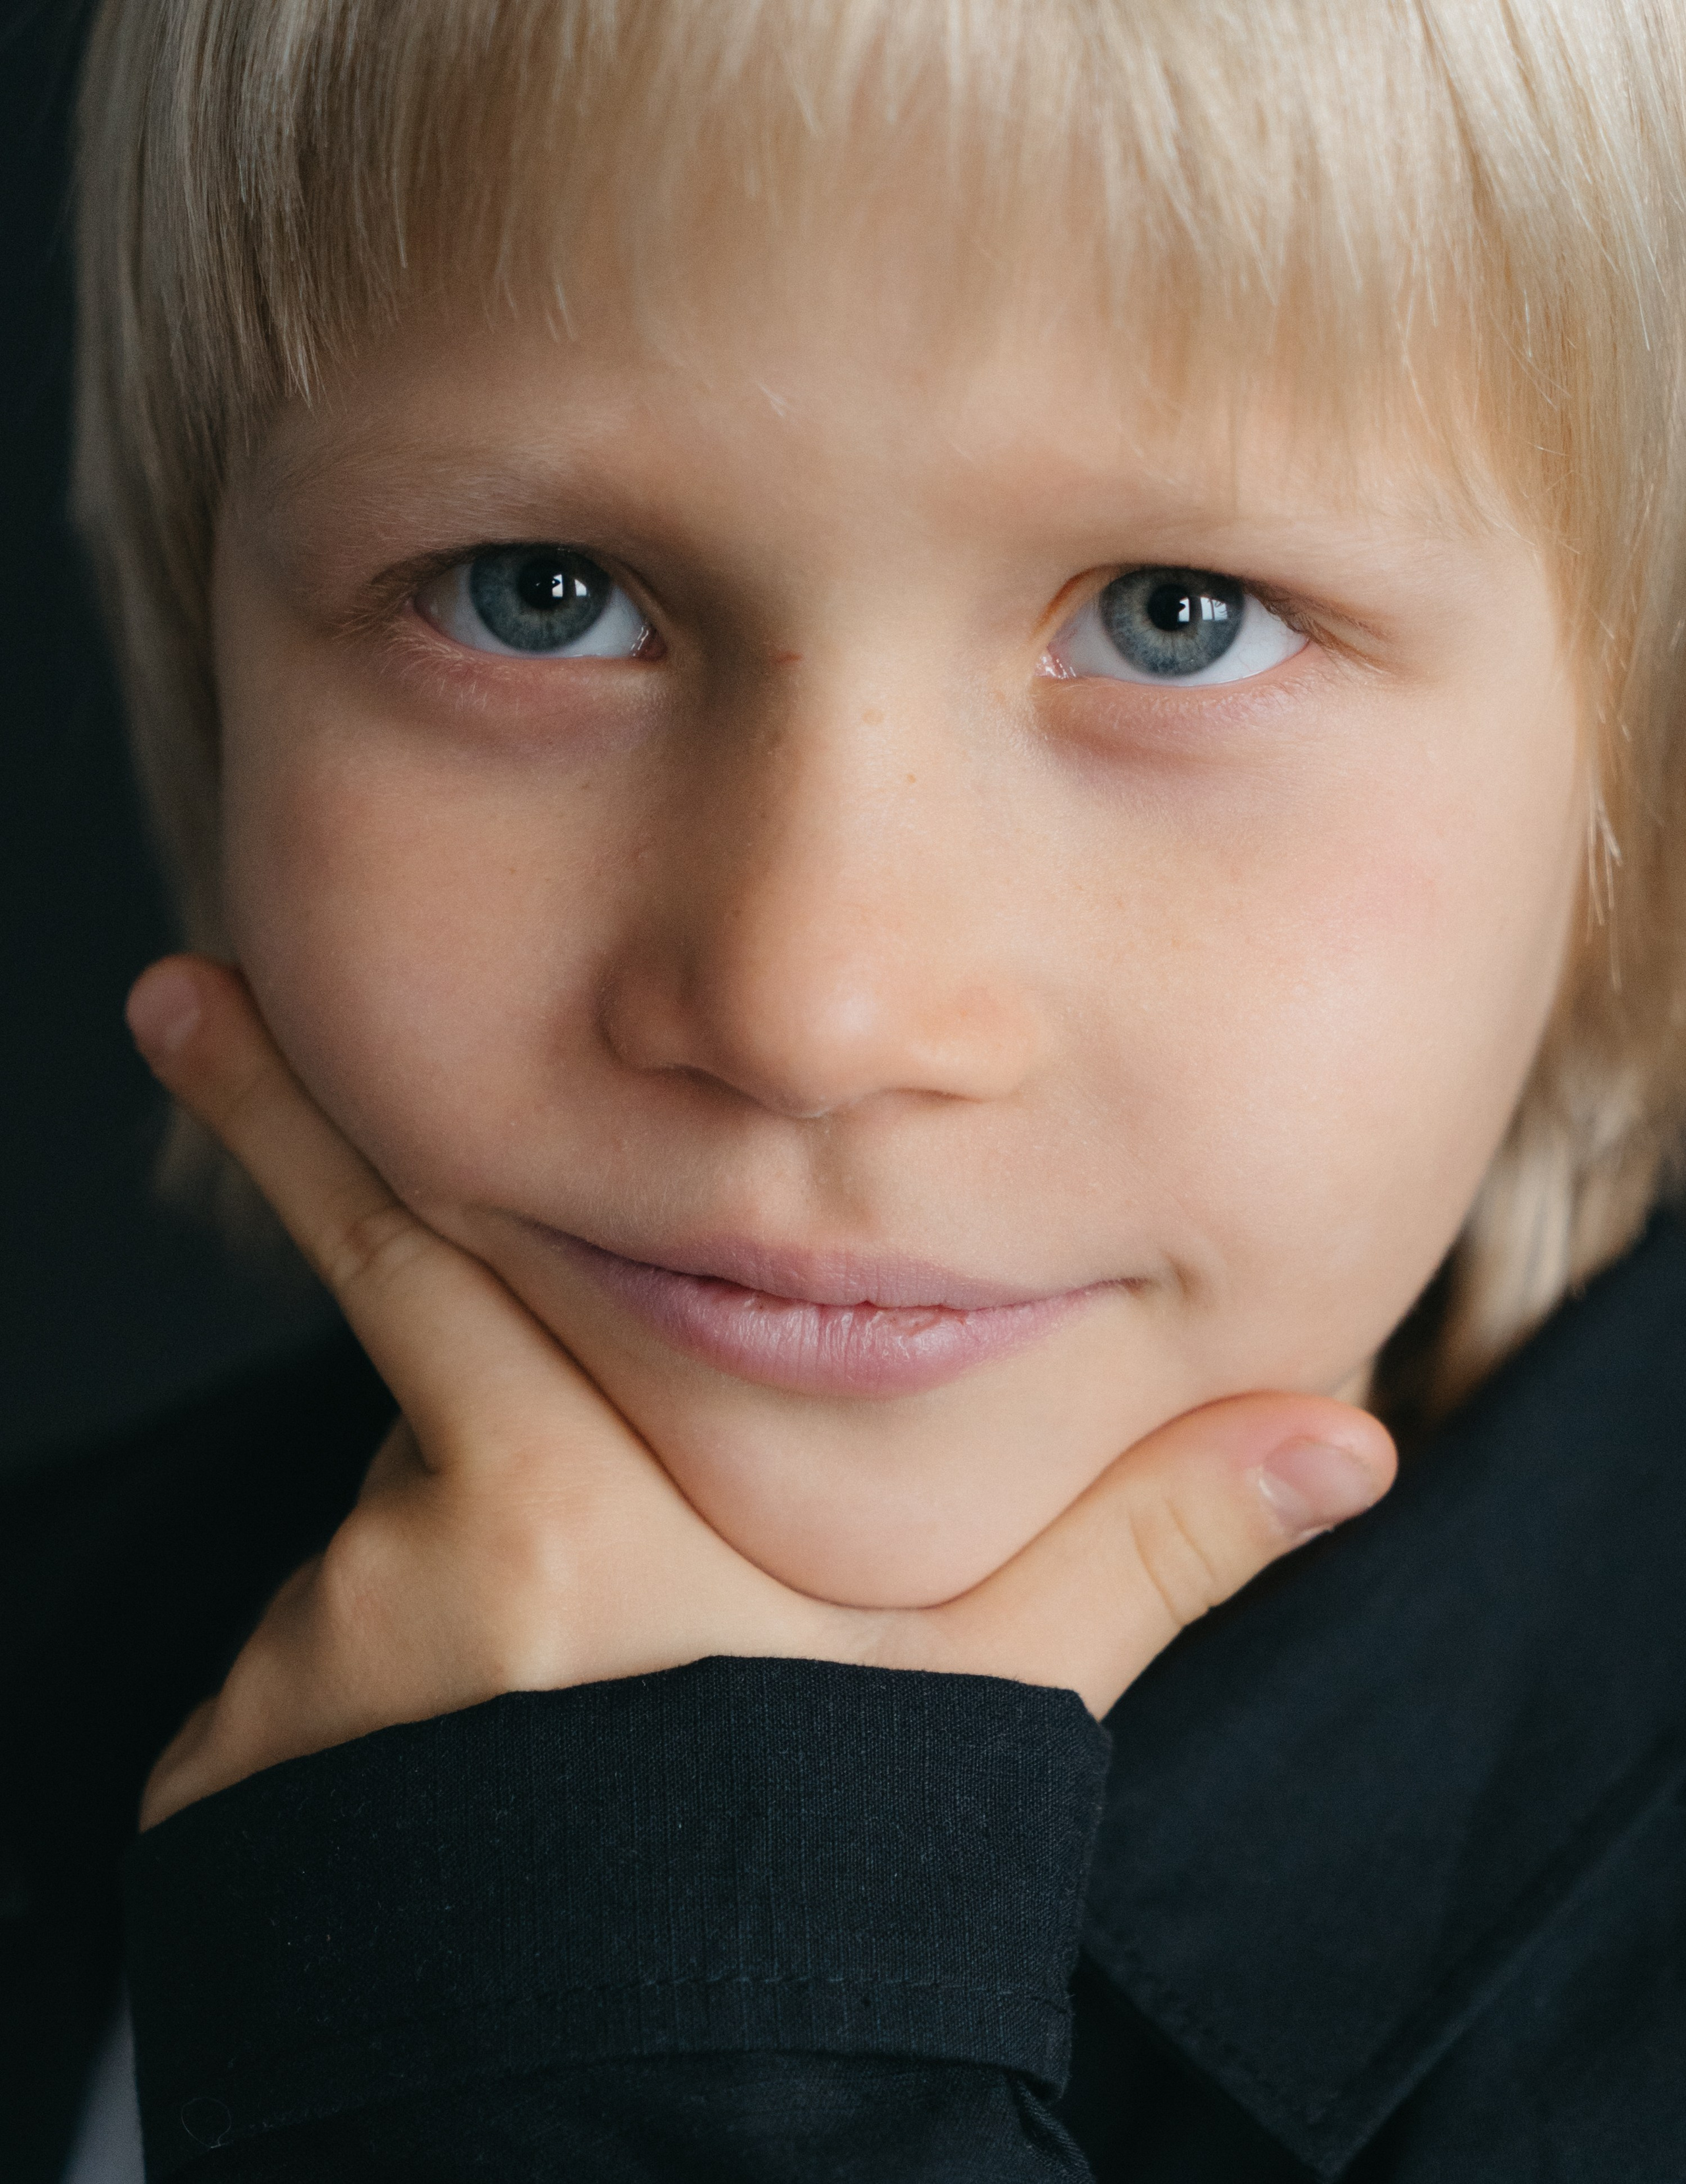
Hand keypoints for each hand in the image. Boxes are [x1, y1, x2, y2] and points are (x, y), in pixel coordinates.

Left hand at [128, 955, 1394, 1827]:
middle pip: (448, 1433)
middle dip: (518, 1467)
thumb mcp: (1000, 1700)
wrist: (670, 2110)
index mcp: (570, 1499)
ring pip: (387, 1570)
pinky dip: (381, 1716)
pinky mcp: (239, 1776)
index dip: (291, 1113)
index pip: (408, 1249)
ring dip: (466, 1609)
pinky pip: (306, 1696)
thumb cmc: (827, 1871)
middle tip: (607, 1621)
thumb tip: (1347, 1443)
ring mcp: (308, 1676)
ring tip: (584, 1749)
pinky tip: (491, 1820)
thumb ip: (1153, 1549)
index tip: (183, 997)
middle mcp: (409, 1564)